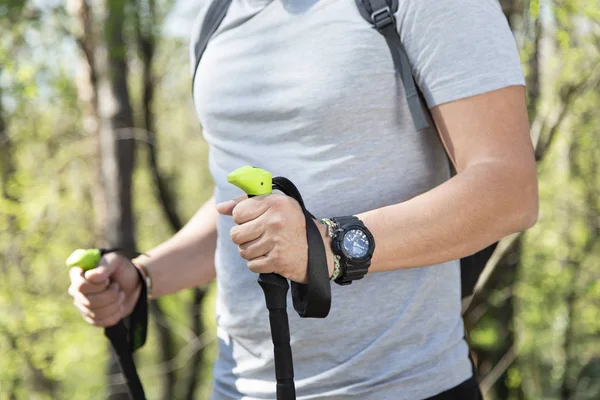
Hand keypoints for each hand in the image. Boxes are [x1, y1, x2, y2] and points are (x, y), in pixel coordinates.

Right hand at [68, 252, 141, 326]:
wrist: (133, 284)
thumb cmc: (121, 269)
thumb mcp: (116, 261)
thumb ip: (105, 266)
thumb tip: (90, 277)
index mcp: (78, 274)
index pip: (80, 286)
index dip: (96, 286)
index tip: (107, 280)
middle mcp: (76, 291)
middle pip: (89, 301)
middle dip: (110, 295)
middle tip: (117, 287)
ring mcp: (82, 305)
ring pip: (95, 313)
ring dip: (114, 304)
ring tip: (120, 294)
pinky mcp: (90, 317)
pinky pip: (100, 322)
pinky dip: (114, 315)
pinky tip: (119, 306)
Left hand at [217, 194, 333, 282]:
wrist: (321, 251)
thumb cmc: (294, 225)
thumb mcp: (276, 206)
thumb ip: (246, 203)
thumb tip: (220, 208)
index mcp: (275, 202)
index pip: (238, 212)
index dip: (243, 219)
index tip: (255, 222)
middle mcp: (275, 220)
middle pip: (236, 234)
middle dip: (244, 238)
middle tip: (259, 237)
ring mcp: (276, 241)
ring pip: (243, 251)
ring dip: (251, 253)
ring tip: (266, 248)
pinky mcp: (277, 260)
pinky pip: (252, 265)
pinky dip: (259, 264)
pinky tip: (270, 258)